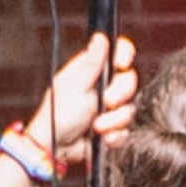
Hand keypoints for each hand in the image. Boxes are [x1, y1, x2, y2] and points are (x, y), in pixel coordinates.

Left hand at [28, 34, 137, 172]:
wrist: (56, 148)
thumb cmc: (57, 115)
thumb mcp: (75, 85)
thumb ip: (92, 63)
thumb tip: (100, 38)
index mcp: (91, 71)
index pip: (116, 53)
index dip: (124, 54)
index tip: (121, 63)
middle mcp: (102, 88)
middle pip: (129, 80)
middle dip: (120, 94)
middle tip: (105, 101)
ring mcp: (109, 109)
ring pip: (130, 108)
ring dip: (114, 119)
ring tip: (96, 126)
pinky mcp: (113, 128)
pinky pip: (126, 129)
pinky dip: (115, 135)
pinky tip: (102, 137)